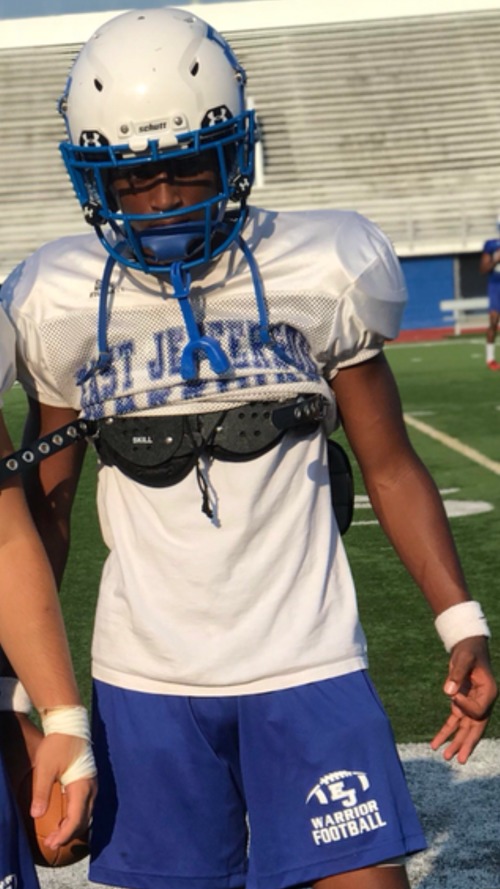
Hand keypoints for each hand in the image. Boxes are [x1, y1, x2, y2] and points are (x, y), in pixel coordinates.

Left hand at [31, 732, 96, 848]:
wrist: (70, 723)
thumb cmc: (57, 744)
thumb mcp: (45, 767)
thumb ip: (41, 792)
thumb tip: (36, 815)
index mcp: (82, 786)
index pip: (76, 819)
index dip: (64, 835)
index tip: (52, 844)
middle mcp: (91, 787)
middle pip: (84, 820)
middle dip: (69, 834)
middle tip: (51, 843)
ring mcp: (92, 783)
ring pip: (87, 813)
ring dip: (73, 826)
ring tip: (57, 833)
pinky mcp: (89, 779)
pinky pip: (86, 804)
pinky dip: (76, 816)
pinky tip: (64, 817)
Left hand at [430, 637, 497, 763]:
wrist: (468, 646)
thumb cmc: (468, 651)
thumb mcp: (463, 658)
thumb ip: (457, 674)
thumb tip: (449, 692)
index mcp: (488, 693)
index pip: (478, 711)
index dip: (465, 707)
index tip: (453, 695)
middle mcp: (483, 702)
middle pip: (476, 728)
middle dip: (467, 744)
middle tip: (460, 759)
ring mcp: (472, 704)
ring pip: (464, 729)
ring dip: (455, 742)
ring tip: (445, 757)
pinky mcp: (461, 703)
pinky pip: (454, 721)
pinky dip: (445, 732)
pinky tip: (435, 743)